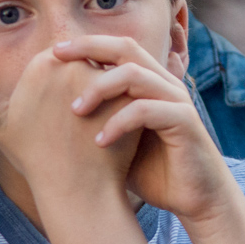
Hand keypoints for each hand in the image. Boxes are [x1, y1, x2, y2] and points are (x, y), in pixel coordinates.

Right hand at [0, 48, 137, 197]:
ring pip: (111, 79)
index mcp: (42, 62)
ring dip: (109, 99)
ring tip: (100, 129)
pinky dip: (127, 109)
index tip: (63, 118)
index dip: (65, 91)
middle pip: (87, 66)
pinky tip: (119, 131)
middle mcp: (71, 64)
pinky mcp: (126, 95)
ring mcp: (101, 80)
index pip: (63, 62)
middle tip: (83, 127)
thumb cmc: (34, 157)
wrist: (74, 191)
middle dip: (88, 92)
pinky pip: (130, 92)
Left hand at [54, 36, 241, 230]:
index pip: (116, 48)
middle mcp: (164, 84)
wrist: (196, 199)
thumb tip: (48, 116)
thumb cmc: (152, 171)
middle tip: (56, 59)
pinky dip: (119, 122)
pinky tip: (99, 142)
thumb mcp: (114, 141)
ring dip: (99, 88)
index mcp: (149, 83)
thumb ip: (93, 122)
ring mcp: (176, 100)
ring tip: (75, 111)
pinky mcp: (184, 122)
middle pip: (126, 47)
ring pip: (134, 75)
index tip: (52, 54)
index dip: (85, 44)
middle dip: (89, 48)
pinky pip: (146, 110)